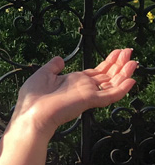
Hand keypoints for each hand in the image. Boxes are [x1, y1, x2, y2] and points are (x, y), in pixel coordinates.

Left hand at [12, 49, 136, 136]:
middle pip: (107, 75)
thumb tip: (60, 58)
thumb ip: (53, 66)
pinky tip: (131, 80)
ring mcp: (88, 94)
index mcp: (73, 81)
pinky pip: (110, 95)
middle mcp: (83, 87)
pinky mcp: (90, 100)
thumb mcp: (43, 74)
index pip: (96, 72)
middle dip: (118, 63)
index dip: (107, 62)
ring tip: (134, 61)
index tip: (117, 52)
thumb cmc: (33, 97)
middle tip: (129, 51)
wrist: (31, 113)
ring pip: (112, 83)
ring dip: (124, 72)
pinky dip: (122, 88)